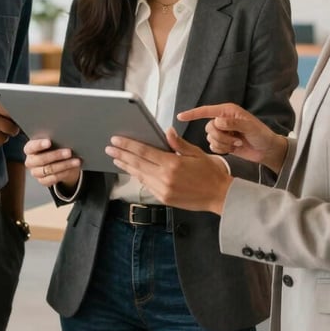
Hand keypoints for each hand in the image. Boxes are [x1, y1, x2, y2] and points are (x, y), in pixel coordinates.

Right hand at [24, 138, 80, 188]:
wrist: (58, 161)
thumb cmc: (54, 147)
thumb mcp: (53, 141)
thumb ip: (54, 139)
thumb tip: (64, 137)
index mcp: (29, 149)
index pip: (31, 146)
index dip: (39, 145)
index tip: (49, 142)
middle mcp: (30, 161)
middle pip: (41, 159)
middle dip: (56, 155)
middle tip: (69, 152)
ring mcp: (35, 172)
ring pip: (49, 169)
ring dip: (64, 165)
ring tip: (76, 161)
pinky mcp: (42, 181)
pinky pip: (53, 178)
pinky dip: (64, 173)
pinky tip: (72, 168)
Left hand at [105, 128, 230, 213]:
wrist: (220, 196)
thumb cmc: (210, 172)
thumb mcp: (196, 153)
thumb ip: (178, 143)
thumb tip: (167, 131)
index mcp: (172, 164)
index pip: (144, 151)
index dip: (128, 145)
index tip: (116, 140)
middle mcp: (165, 178)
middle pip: (137, 163)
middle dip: (121, 155)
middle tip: (109, 148)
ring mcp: (163, 190)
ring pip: (140, 175)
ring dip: (127, 166)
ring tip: (116, 159)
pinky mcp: (164, 198)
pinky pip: (147, 185)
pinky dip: (138, 176)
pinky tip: (132, 171)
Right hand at [177, 103, 287, 173]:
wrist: (267, 150)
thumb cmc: (261, 135)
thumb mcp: (250, 127)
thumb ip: (234, 123)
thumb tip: (218, 122)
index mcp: (227, 111)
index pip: (206, 111)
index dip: (193, 114)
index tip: (180, 116)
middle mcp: (223, 120)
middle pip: (208, 128)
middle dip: (221, 137)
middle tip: (237, 140)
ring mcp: (222, 132)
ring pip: (210, 138)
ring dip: (224, 144)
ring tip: (238, 144)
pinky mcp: (223, 143)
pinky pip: (213, 147)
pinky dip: (223, 150)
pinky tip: (233, 149)